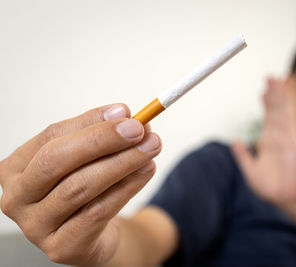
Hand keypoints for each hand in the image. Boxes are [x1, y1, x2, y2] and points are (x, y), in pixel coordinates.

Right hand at [0, 104, 161, 265]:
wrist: (91, 234)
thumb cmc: (83, 189)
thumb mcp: (85, 159)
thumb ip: (98, 134)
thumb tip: (123, 114)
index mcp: (15, 167)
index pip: (52, 136)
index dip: (91, 122)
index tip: (126, 112)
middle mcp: (17, 197)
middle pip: (57, 160)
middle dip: (102, 140)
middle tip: (139, 129)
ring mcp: (35, 226)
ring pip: (80, 186)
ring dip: (122, 162)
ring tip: (150, 147)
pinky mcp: (61, 247)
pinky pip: (98, 212)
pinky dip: (127, 187)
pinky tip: (146, 171)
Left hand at [232, 78, 295, 210]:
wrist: (287, 198)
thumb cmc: (272, 187)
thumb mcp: (251, 170)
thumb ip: (243, 156)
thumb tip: (234, 142)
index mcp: (269, 142)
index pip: (268, 118)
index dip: (266, 104)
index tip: (263, 91)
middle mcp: (278, 136)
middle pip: (275, 109)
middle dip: (273, 93)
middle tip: (270, 77)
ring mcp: (286, 136)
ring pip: (282, 110)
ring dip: (280, 93)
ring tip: (277, 78)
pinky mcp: (292, 139)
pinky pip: (288, 117)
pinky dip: (287, 103)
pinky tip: (286, 91)